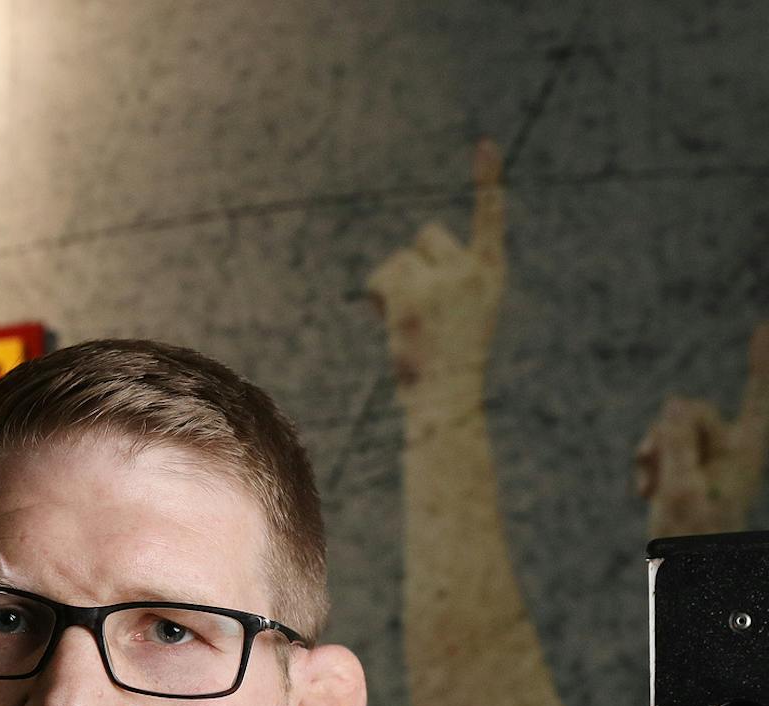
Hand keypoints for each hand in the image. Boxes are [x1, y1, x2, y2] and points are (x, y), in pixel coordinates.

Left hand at [367, 140, 506, 400]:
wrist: (447, 395)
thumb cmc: (452, 359)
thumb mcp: (460, 313)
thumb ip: (446, 280)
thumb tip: (397, 265)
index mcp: (491, 272)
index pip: (489, 218)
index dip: (487, 181)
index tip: (485, 145)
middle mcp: (471, 269)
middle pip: (427, 235)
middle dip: (416, 261)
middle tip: (424, 305)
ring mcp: (442, 280)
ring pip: (401, 257)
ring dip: (395, 284)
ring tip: (410, 320)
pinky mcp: (411, 293)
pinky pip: (382, 274)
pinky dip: (379, 294)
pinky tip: (393, 320)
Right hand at [635, 324, 768, 539]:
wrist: (685, 578)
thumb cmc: (691, 537)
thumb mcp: (680, 490)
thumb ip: (677, 443)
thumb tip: (674, 403)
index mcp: (745, 454)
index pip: (758, 399)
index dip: (762, 364)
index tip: (765, 325)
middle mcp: (733, 451)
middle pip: (693, 412)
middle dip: (666, 436)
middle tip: (650, 473)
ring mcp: (711, 461)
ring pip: (672, 429)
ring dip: (653, 456)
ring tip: (648, 490)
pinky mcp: (691, 471)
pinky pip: (662, 448)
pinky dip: (649, 468)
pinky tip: (645, 492)